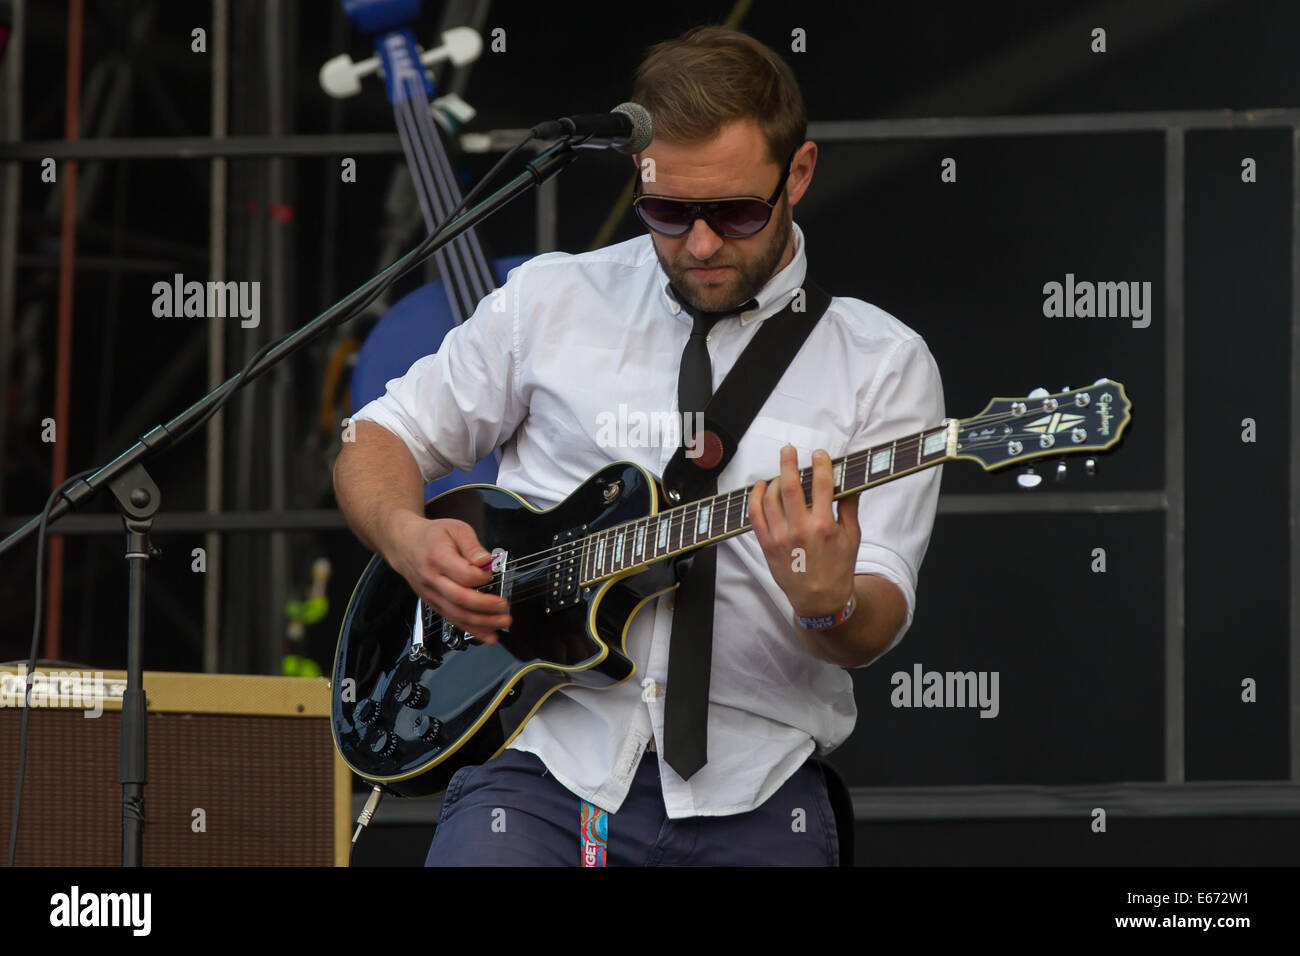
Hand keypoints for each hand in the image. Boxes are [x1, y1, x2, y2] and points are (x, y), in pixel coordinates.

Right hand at [387, 513, 511, 642]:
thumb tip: (486, 561)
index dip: (482, 577)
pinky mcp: (433, 603)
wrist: (405, 545)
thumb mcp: (456, 529)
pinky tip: (487, 635)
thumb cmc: (432, 536)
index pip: (463, 574)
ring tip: (501, 622)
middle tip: (504, 606)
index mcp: (438, 556)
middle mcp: (432, 579)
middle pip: (460, 599)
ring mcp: (431, 594)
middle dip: (485, 606)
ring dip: (481, 623)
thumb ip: (473, 546)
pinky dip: (471, 630)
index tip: (493, 573)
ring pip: (456, 614)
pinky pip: (453, 620)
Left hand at [750, 446, 859, 617]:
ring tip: (780, 474)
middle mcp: (801, 529)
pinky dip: (755, 497)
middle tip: (789, 450)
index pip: (822, 485)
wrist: (820, 600)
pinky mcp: (767, 545)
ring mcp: (781, 537)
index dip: (820, 464)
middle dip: (789, 462)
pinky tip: (761, 487)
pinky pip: (755, 515)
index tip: (819, 454)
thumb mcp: (852, 538)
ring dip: (774, 480)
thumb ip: (850, 508)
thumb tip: (852, 483)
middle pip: (791, 486)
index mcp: (825, 526)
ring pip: (771, 498)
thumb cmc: (839, 568)